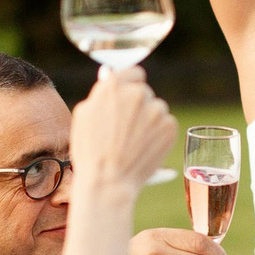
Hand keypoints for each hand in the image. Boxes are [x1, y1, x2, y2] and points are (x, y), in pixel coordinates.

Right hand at [67, 66, 176, 196]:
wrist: (108, 181)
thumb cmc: (90, 151)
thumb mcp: (84, 116)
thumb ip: (101, 92)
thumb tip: (110, 73)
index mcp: (114, 86)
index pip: (134, 72)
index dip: (131, 85)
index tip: (128, 98)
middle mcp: (137, 94)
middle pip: (145, 93)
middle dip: (138, 106)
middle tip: (126, 129)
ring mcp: (155, 110)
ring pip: (157, 109)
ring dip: (149, 120)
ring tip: (133, 142)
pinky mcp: (169, 126)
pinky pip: (166, 124)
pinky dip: (159, 134)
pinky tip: (144, 147)